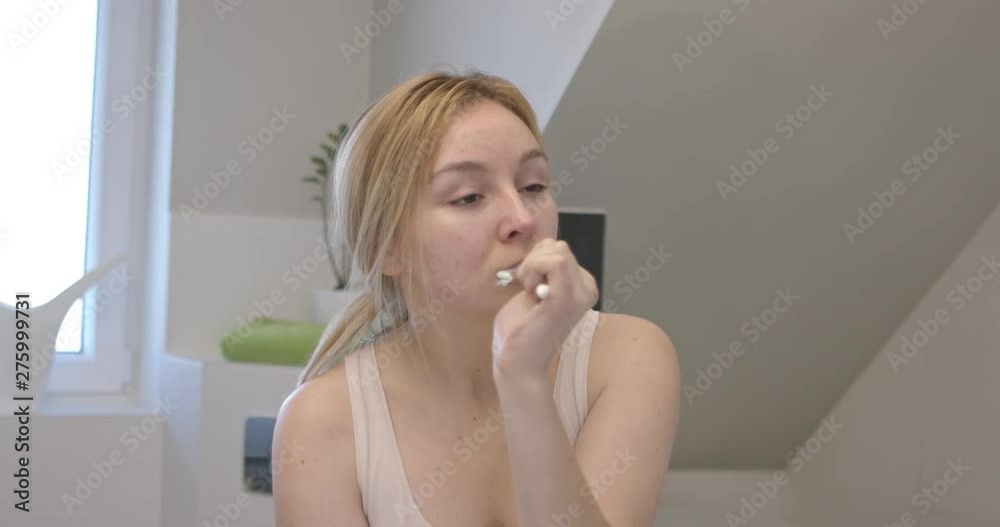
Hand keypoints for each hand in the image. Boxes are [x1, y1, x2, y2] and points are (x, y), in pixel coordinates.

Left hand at [492, 238, 598, 378]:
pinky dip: (533, 270)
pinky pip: (554, 262)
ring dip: (532, 266)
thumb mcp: (535, 288)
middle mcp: (587, 289)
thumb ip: (544, 268)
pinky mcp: (567, 299)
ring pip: (557, 250)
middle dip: (534, 261)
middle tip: (528, 289)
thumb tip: (545, 245)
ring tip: (530, 292)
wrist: (516, 361)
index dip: (536, 261)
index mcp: (582, 286)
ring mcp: (580, 294)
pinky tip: (530, 292)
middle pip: (558, 246)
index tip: (531, 288)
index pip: (559, 250)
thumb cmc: (520, 328)